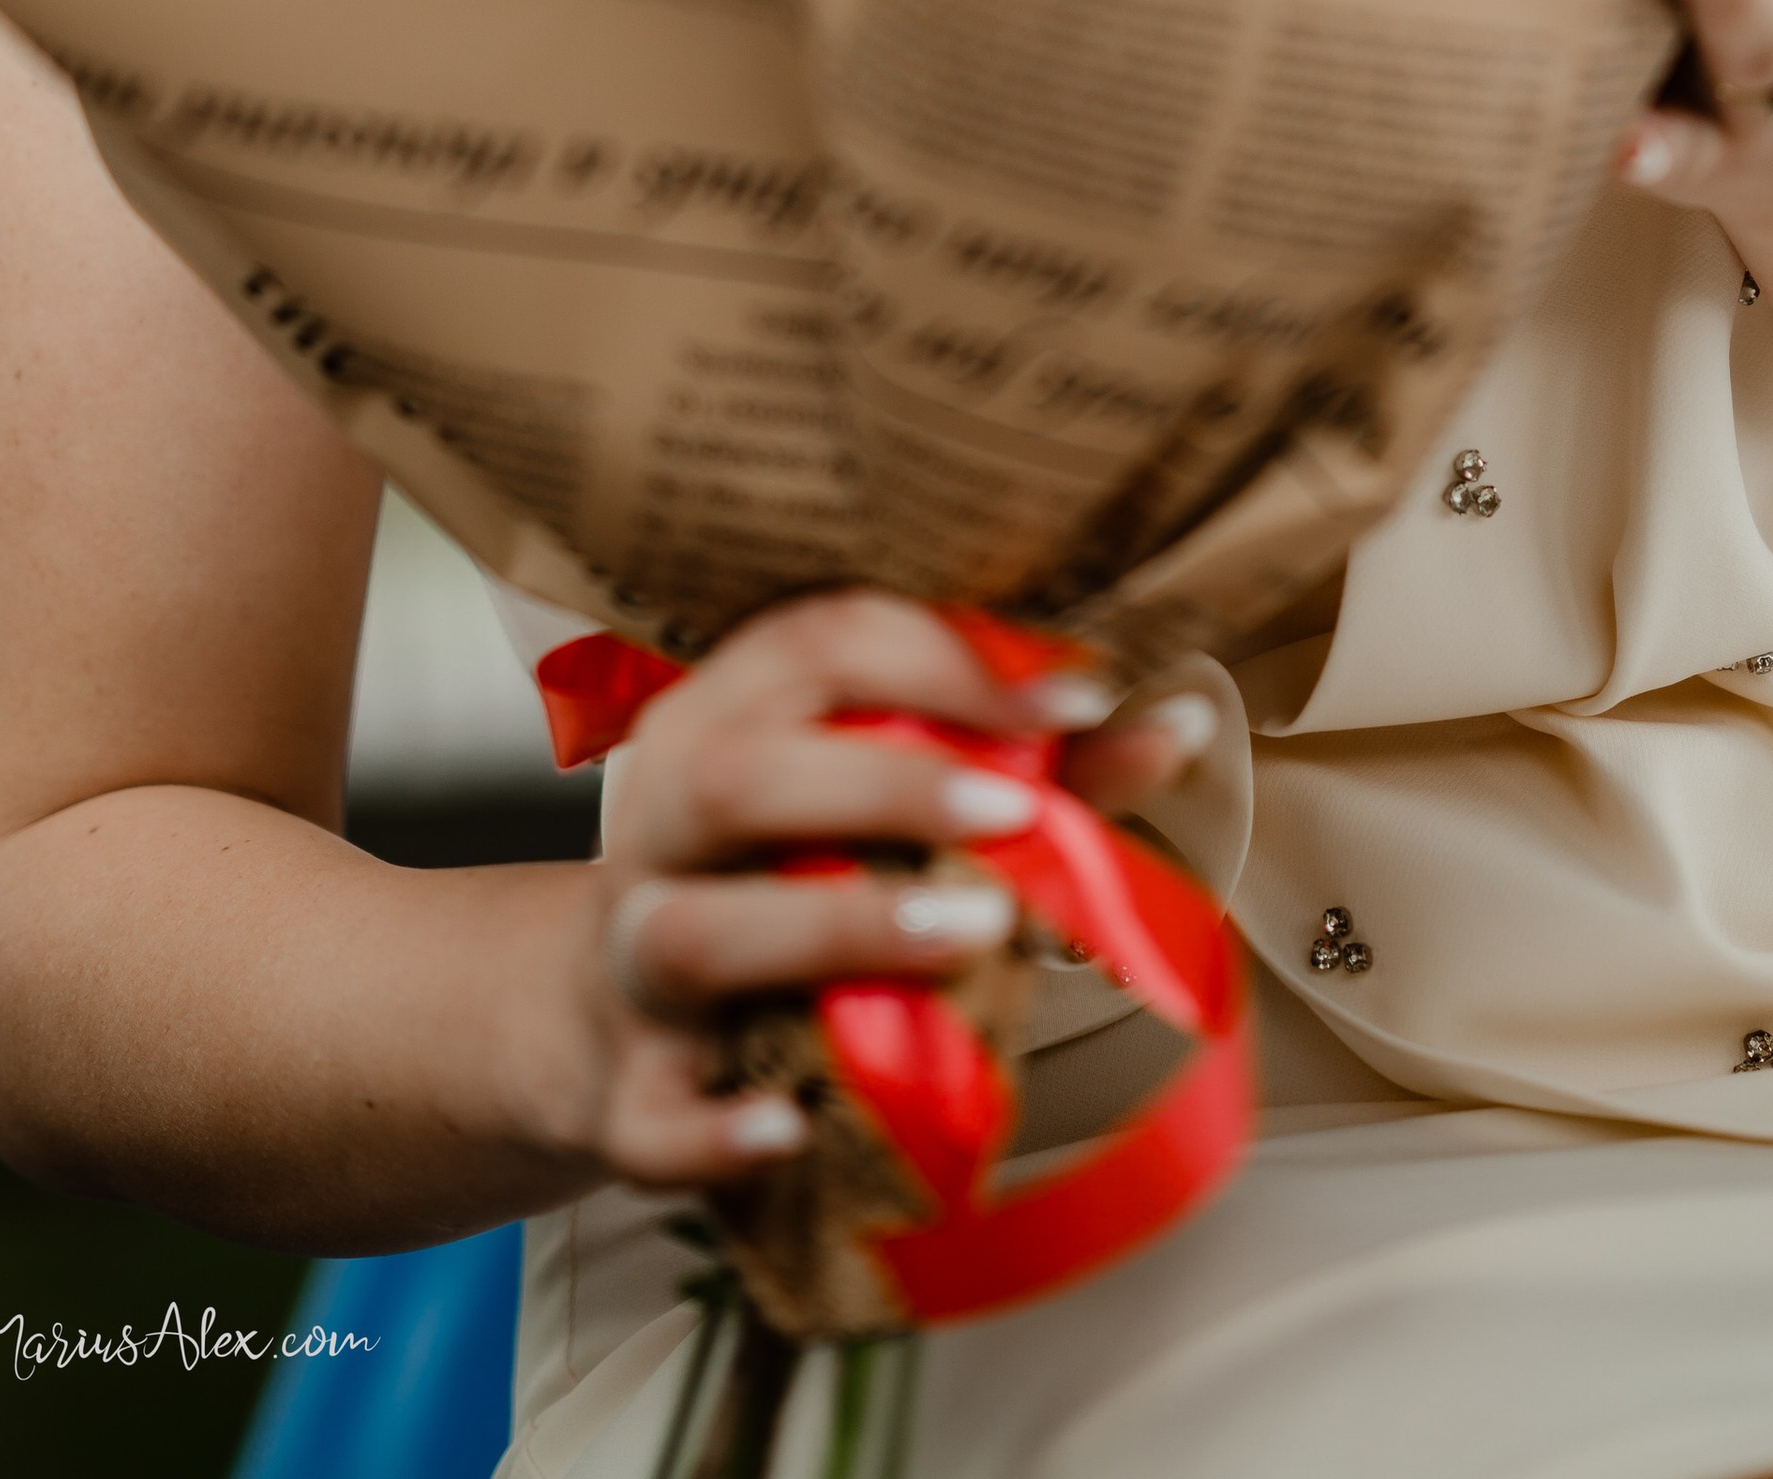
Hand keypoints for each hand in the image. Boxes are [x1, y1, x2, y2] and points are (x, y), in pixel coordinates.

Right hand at [543, 590, 1211, 1194]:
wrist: (595, 1019)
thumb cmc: (779, 881)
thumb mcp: (882, 805)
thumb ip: (1034, 766)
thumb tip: (1178, 719)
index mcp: (729, 716)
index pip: (818, 643)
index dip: (950, 658)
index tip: (1080, 693)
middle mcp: (664, 823)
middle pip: (740, 776)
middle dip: (885, 785)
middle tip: (1017, 810)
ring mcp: (630, 961)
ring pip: (687, 932)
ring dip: (830, 929)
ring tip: (971, 932)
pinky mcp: (623, 1095)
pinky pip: (649, 1117)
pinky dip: (715, 1129)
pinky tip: (790, 1128)